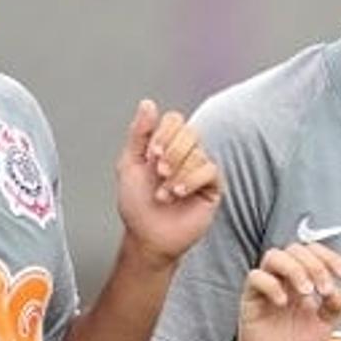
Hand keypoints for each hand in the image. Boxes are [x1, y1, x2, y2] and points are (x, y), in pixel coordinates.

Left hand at [116, 100, 220, 262]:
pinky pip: (210, 170)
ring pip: (198, 152)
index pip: (174, 120)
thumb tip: (148, 104)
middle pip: (190, 132)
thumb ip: (138, 133)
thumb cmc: (137, 205)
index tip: (151, 153)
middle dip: (171, 151)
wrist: (148, 237)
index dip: (164, 132)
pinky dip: (191, 181)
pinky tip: (178, 194)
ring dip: (176, 173)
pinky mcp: (212, 187)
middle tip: (158, 172)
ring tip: (163, 193)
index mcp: (165, 145)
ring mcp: (199, 170)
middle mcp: (185, 154)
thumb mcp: (129, 164)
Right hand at [234, 244, 340, 340]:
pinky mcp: (250, 298)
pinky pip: (255, 278)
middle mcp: (284, 278)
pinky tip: (283, 303)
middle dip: (316, 265)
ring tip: (306, 292)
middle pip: (296, 249)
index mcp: (303, 279)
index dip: (332, 258)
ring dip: (295, 269)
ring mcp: (267, 286)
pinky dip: (272, 285)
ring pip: (274, 256)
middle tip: (324, 290)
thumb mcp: (324, 325)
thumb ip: (334, 306)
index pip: (315, 253)